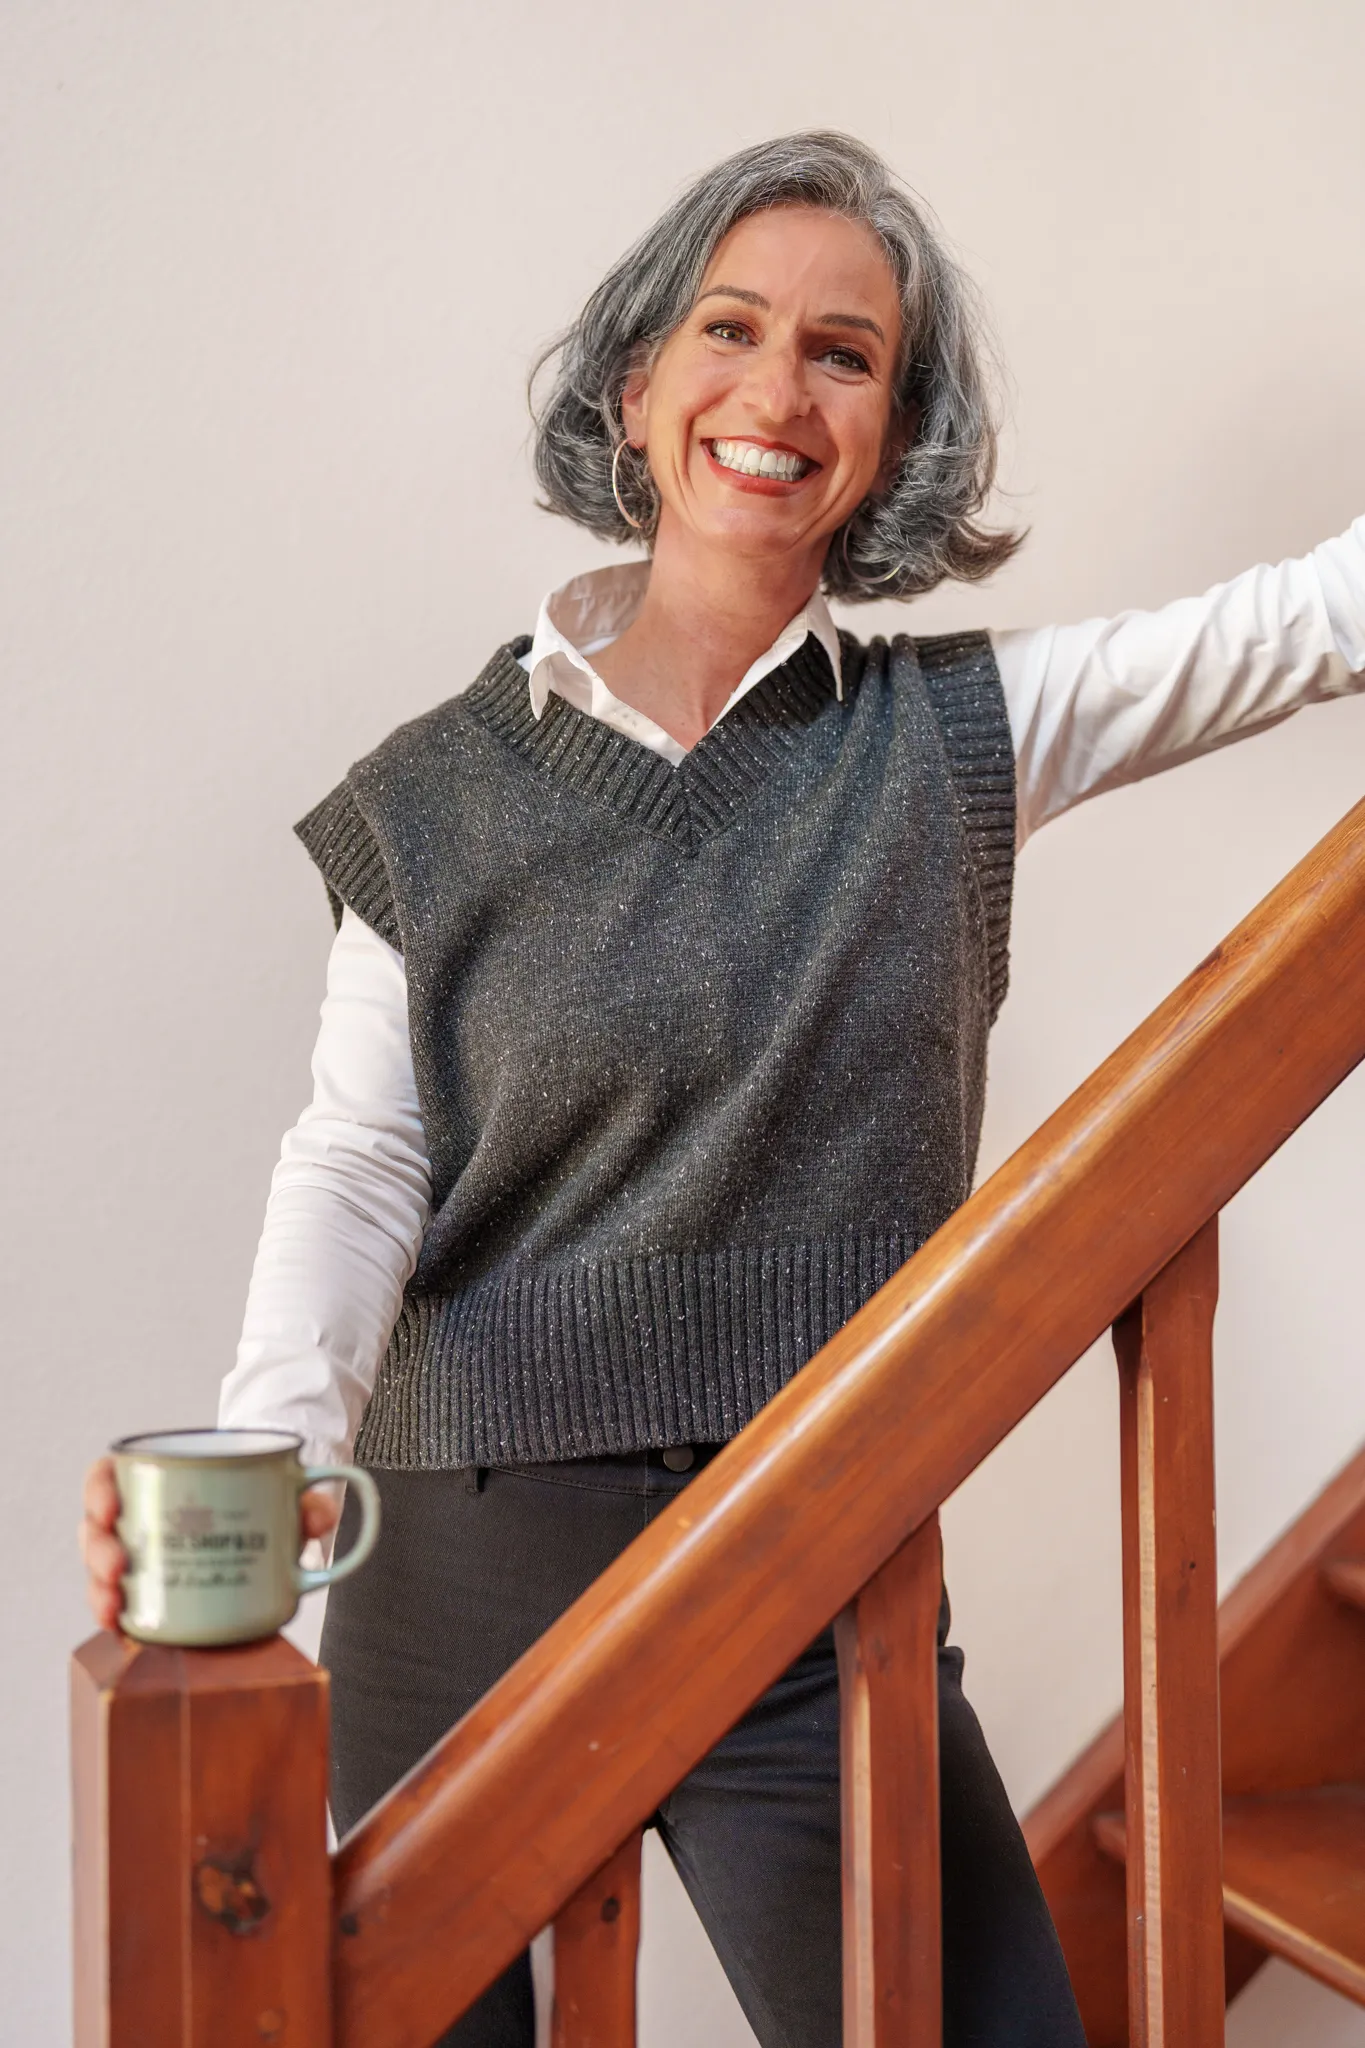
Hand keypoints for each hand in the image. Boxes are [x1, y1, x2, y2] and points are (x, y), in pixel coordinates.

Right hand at [80, 1458, 343, 1635]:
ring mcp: (143, 1554)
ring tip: (113, 1604)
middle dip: (97, 1550)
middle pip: (97, 1527)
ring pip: (101, 1568)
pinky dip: (115, 1614)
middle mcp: (142, 1515)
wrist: (274, 1522)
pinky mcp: (152, 1590)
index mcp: (159, 1478)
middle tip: (118, 1566)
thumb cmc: (268, 1497)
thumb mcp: (287, 1493)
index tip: (109, 1507)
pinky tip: (118, 1628)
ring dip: (98, 1587)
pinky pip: (121, 1601)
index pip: (109, 1475)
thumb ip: (307, 1502)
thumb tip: (320, 1517)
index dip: (98, 1490)